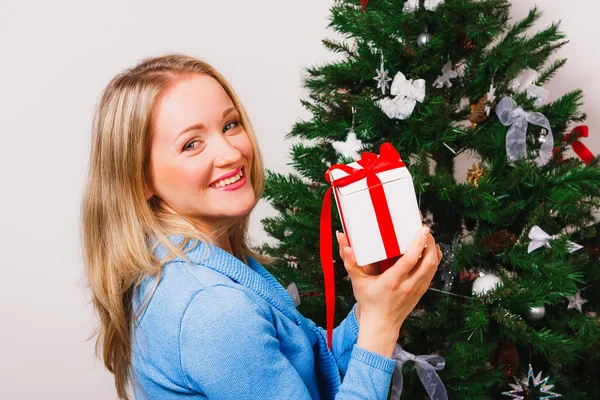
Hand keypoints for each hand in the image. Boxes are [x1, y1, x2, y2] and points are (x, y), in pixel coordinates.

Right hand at [337, 209, 441, 328]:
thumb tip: (342, 239)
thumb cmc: (369, 301)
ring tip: (428, 237)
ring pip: (433, 267)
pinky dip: (434, 260)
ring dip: (434, 251)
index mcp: (392, 281)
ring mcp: (417, 289)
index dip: (418, 243)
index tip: (423, 229)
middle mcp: (407, 285)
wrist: (381, 324)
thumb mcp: (357, 282)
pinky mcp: (421, 291)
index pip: (410, 260)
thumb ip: (350, 261)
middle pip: (428, 262)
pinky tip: (431, 251)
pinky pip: (432, 273)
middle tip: (425, 230)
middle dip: (430, 243)